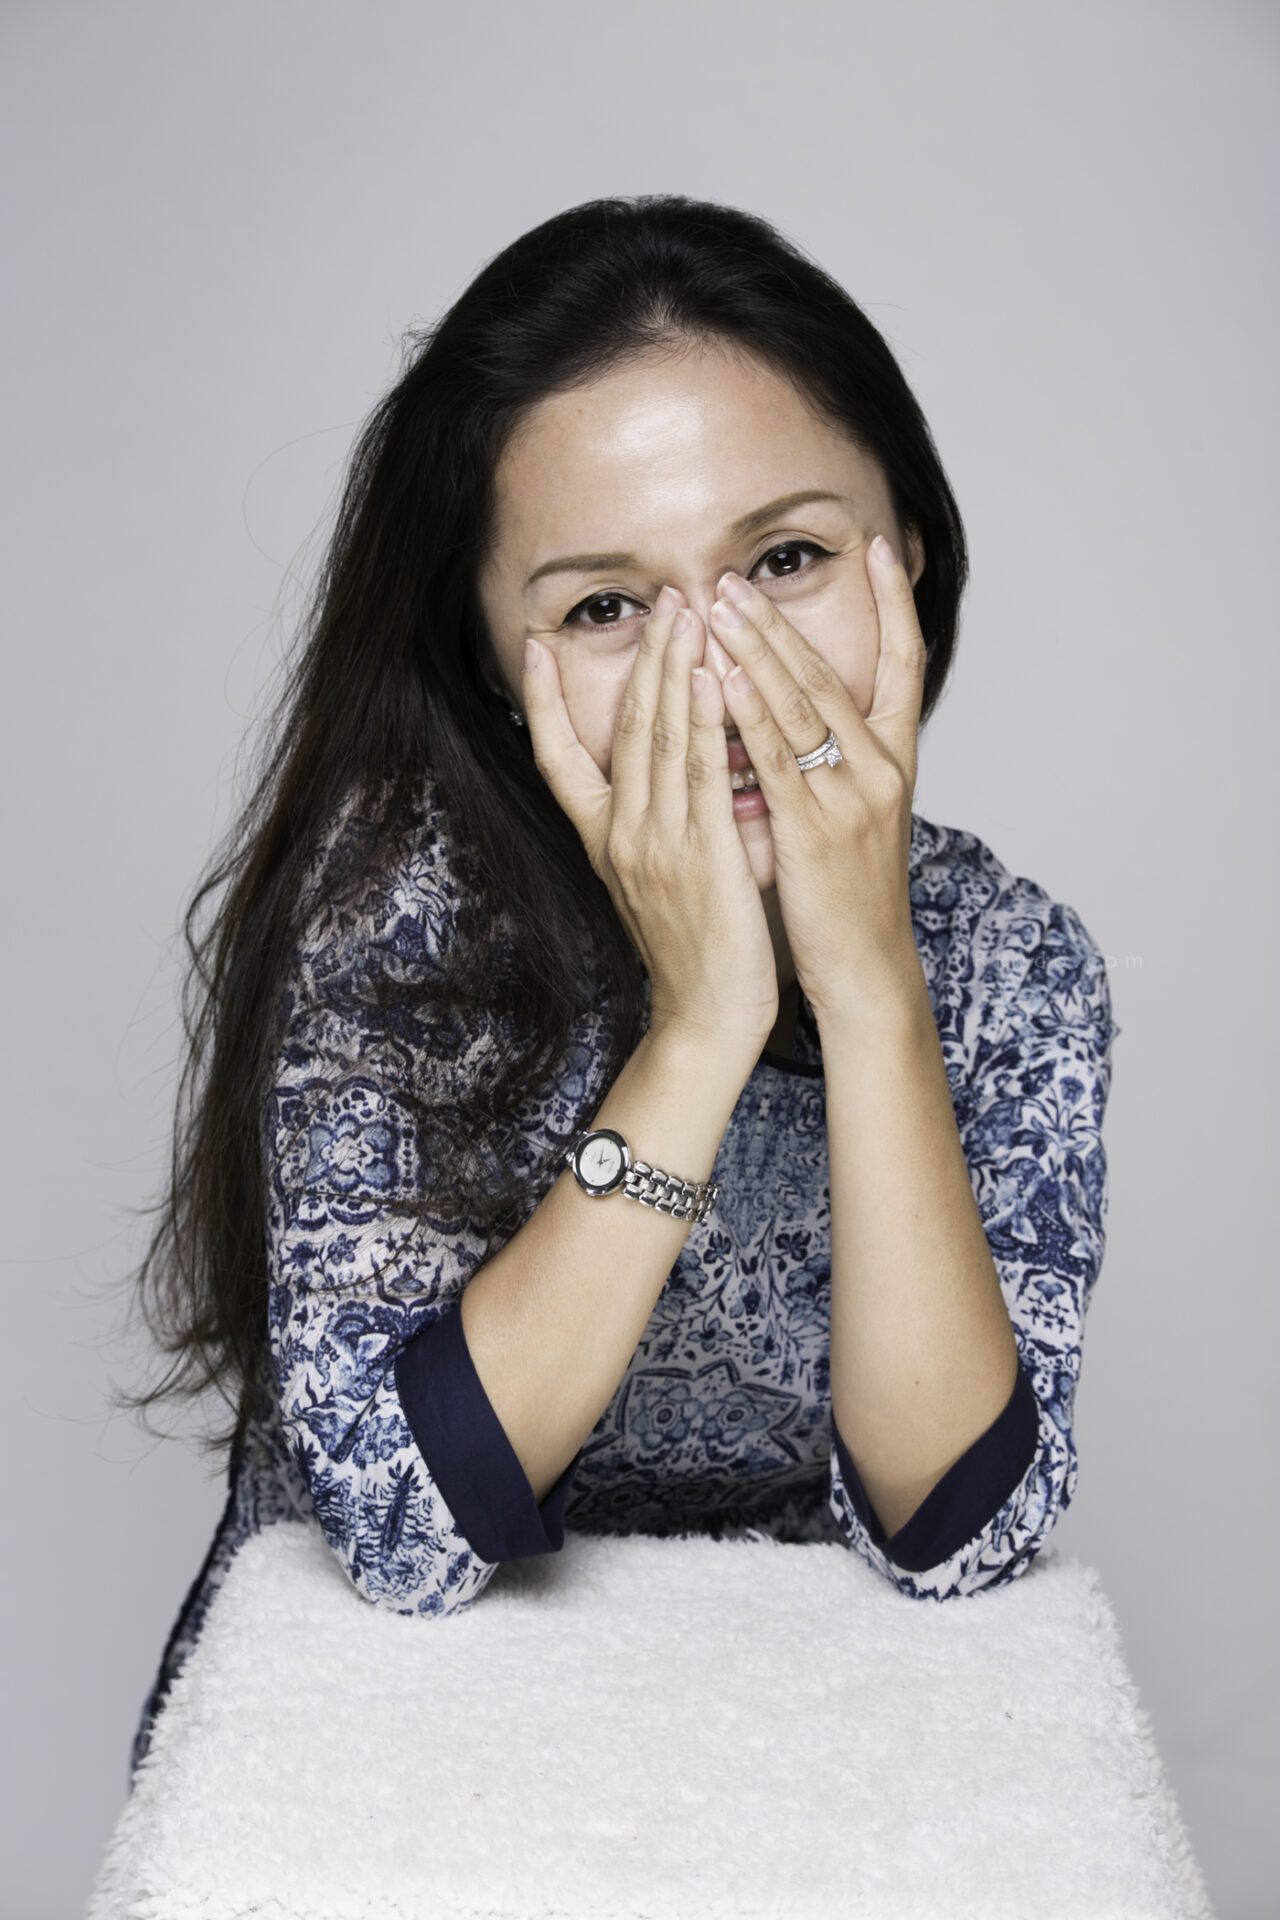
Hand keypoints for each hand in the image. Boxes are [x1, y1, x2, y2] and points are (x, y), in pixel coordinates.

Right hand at [521, 588, 779, 1055]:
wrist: (707, 1018)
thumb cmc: (692, 952)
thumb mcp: (654, 881)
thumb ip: (653, 825)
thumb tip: (660, 777)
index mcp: (602, 841)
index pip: (554, 757)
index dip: (539, 699)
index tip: (531, 645)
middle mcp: (620, 836)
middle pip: (620, 729)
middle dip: (640, 658)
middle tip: (657, 597)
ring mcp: (657, 845)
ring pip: (658, 739)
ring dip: (672, 670)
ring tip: (685, 611)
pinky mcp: (700, 856)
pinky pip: (699, 775)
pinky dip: (703, 721)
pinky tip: (713, 676)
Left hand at [708, 535, 924, 1018]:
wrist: (866, 967)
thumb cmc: (852, 894)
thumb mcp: (858, 816)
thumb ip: (837, 761)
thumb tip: (802, 715)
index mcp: (898, 760)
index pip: (907, 663)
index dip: (895, 603)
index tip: (878, 547)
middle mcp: (882, 768)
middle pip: (832, 674)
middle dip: (781, 621)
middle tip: (735, 576)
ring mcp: (853, 797)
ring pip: (803, 706)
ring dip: (756, 650)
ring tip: (717, 605)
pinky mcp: (818, 829)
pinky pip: (778, 760)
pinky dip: (747, 715)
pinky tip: (718, 680)